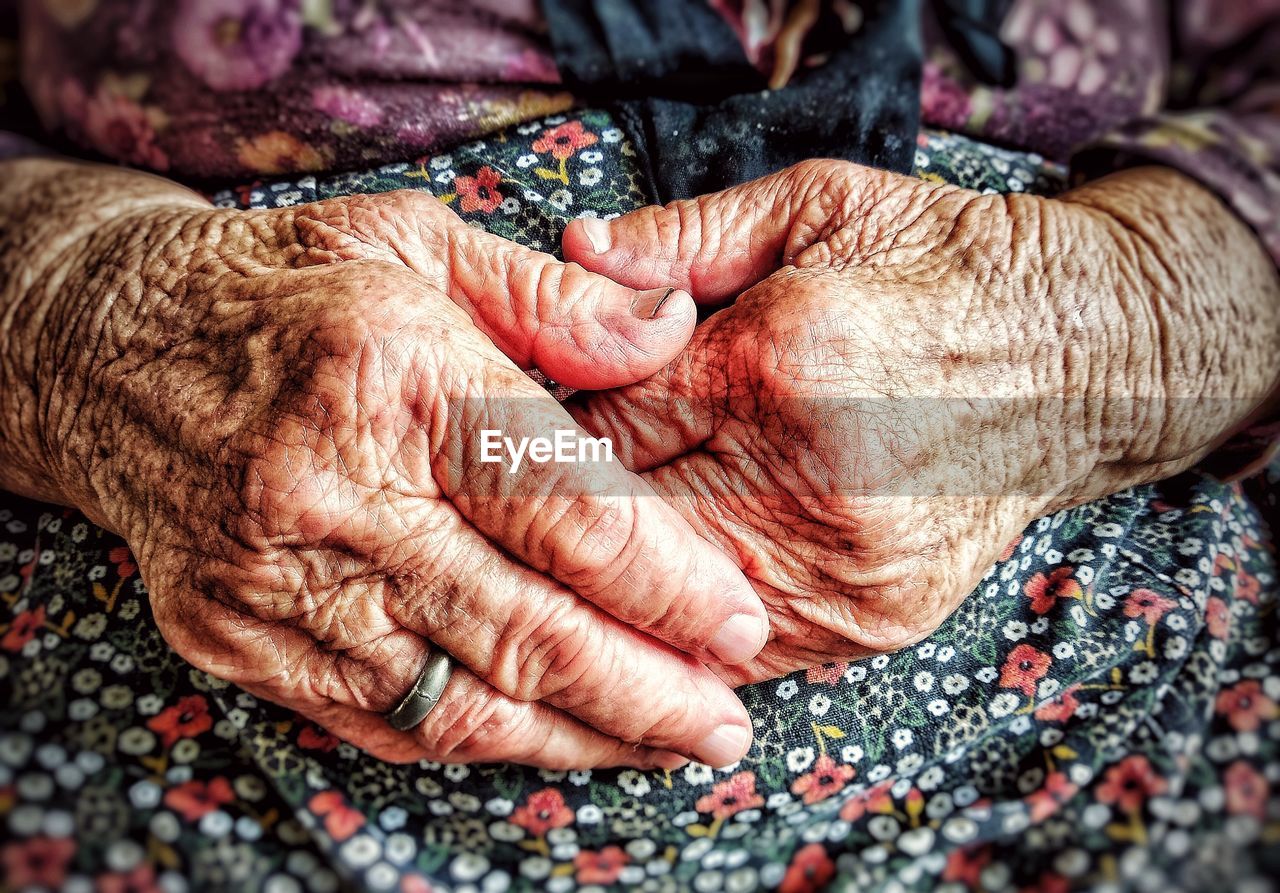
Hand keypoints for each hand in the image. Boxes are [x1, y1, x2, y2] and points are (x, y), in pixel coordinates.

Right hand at [0, 159, 769, 766]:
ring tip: (664, 746)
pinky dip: (483, 739)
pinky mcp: (235, 636)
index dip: (664, 581)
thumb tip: (674, 332)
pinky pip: (380, 720)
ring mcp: (270, 578)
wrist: (106, 352)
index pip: (559, 507)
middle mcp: (325, 488)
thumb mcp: (418, 244)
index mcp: (390, 371)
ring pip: (454, 699)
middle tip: (725, 725)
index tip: (738, 624)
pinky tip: (554, 736)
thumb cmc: (287, 290)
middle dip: (643, 689)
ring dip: (577, 735)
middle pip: (519, 624)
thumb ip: (555, 301)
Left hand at [563, 160, 1279, 681]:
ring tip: (589, 559)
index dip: (546, 437)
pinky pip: (741, 652)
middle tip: (533, 501)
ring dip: (619, 587)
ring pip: (669, 608)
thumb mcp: (818, 205)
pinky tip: (667, 601)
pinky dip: (688, 630)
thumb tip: (573, 248)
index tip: (526, 432)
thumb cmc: (943, 268)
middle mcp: (805, 481)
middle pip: (622, 531)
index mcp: (772, 367)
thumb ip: (682, 237)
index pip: (596, 432)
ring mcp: (844, 567)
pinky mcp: (875, 619)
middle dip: (569, 518)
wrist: (1082, 358)